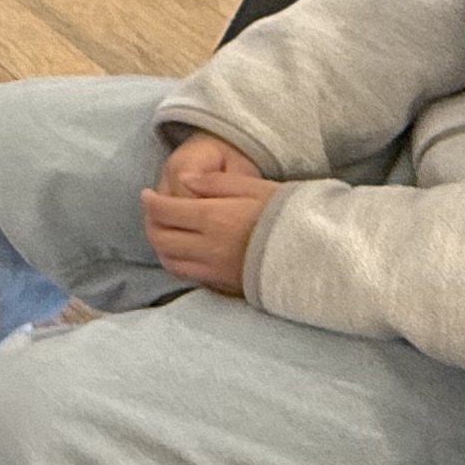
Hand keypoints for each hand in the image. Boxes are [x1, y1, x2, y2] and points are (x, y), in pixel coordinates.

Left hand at [142, 130, 275, 297]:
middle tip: (152, 212)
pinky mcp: (225, 285)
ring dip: (160, 245)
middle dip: (150, 223)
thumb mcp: (256, 187)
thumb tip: (185, 178)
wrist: (317, 254)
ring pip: (170, 260)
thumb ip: (216, 182)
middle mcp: (208, 247)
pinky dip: (177, 262)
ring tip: (164, 230)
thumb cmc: (289, 214)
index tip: (146, 195)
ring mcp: (215, 270)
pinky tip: (183, 251)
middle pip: (160, 238)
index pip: (166, 211)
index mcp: (214, 218)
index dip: (150, 202)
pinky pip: (188, 275)